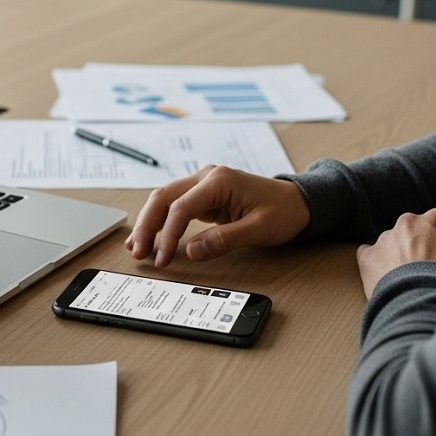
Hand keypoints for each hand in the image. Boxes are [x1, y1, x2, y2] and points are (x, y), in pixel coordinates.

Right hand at [124, 165, 310, 267]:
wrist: (300, 202)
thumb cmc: (283, 212)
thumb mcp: (257, 230)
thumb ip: (223, 240)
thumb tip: (191, 252)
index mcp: (219, 180)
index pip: (182, 206)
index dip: (168, 234)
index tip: (163, 258)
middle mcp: (207, 176)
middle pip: (164, 197)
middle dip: (147, 225)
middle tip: (138, 252)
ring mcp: (204, 184)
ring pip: (165, 199)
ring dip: (149, 222)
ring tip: (135, 246)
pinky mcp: (204, 195)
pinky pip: (175, 205)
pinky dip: (161, 221)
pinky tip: (149, 235)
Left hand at [355, 208, 435, 299]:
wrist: (425, 304)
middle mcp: (409, 222)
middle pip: (413, 231)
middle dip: (418, 247)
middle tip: (427, 271)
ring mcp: (385, 238)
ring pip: (391, 243)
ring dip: (397, 257)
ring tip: (408, 282)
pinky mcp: (367, 255)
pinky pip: (368, 255)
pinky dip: (374, 264)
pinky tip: (384, 279)